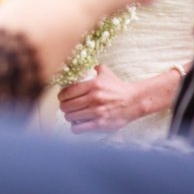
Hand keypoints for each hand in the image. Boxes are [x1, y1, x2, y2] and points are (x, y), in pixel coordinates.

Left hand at [58, 63, 182, 134]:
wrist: (132, 101)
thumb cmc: (118, 87)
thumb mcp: (106, 73)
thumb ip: (94, 68)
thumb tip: (82, 65)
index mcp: (93, 85)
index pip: (68, 91)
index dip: (61, 96)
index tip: (61, 97)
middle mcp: (93, 98)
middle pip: (67, 105)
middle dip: (64, 107)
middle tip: (65, 107)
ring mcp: (96, 112)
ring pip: (71, 117)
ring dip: (69, 117)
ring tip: (71, 115)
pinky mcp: (100, 124)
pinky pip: (79, 128)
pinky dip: (75, 127)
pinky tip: (77, 124)